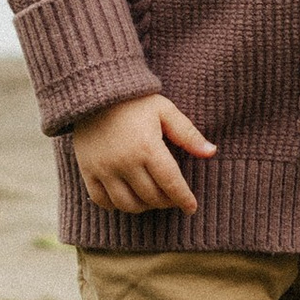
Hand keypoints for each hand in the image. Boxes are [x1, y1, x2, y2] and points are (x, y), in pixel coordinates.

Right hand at [71, 89, 215, 212]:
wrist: (96, 92)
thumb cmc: (136, 101)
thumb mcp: (165, 111)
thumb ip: (188, 134)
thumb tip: (211, 152)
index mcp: (148, 147)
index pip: (170, 183)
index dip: (183, 198)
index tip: (191, 208)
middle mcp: (125, 162)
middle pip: (151, 196)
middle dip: (166, 202)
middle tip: (173, 199)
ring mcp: (104, 168)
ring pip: (127, 203)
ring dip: (144, 207)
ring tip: (152, 200)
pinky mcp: (87, 170)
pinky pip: (101, 200)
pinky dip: (116, 206)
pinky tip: (127, 200)